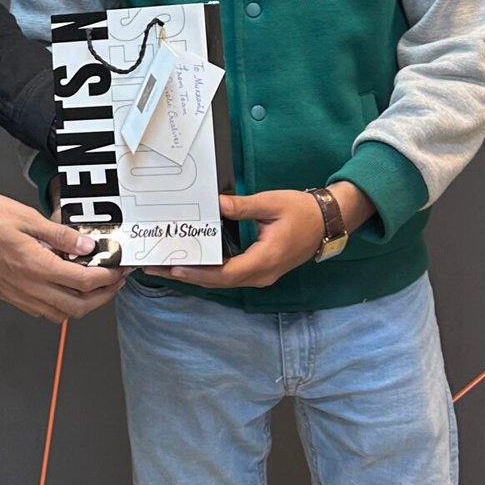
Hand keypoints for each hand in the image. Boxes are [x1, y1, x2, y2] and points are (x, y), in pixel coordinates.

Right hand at [0, 188, 124, 322]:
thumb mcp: (25, 216)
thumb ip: (59, 234)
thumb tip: (86, 244)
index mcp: (36, 266)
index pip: (85, 282)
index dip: (108, 277)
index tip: (120, 269)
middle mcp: (29, 287)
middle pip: (78, 307)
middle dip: (103, 297)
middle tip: (115, 281)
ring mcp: (18, 295)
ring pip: (61, 314)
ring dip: (84, 304)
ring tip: (95, 286)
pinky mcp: (9, 296)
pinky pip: (43, 311)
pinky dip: (62, 305)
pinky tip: (65, 287)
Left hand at [163, 190, 327, 289]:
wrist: (327, 221)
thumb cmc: (302, 212)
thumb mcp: (272, 204)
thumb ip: (242, 206)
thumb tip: (216, 203)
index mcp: (265, 259)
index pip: (226, 273)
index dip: (199, 272)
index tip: (175, 266)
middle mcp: (262, 274)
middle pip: (219, 281)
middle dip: (188, 274)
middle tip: (157, 266)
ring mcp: (261, 274)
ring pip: (224, 280)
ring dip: (196, 273)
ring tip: (167, 264)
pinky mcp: (260, 269)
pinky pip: (231, 274)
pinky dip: (210, 270)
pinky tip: (193, 261)